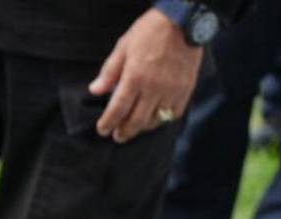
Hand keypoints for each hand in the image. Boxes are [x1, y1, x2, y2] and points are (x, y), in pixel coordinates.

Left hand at [90, 8, 201, 142]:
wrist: (184, 20)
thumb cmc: (151, 31)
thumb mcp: (124, 46)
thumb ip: (109, 71)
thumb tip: (95, 90)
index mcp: (134, 78)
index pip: (118, 109)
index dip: (108, 123)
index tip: (103, 130)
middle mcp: (153, 88)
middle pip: (136, 121)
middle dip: (124, 132)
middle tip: (118, 136)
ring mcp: (171, 90)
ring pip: (155, 120)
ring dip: (143, 127)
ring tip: (135, 126)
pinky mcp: (185, 89)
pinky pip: (174, 113)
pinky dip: (164, 119)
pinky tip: (156, 117)